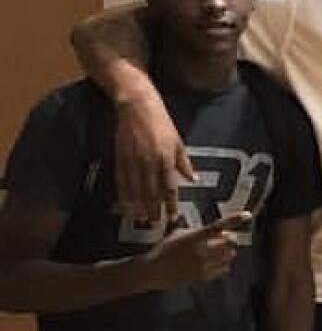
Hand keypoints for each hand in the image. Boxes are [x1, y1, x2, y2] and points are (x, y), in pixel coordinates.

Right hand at [115, 92, 193, 222]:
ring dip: (138, 205)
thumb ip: (184, 163)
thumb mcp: (178, 142)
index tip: (173, 216)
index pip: (169, 187)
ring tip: (140, 218)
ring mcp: (133, 160)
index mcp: (166, 158)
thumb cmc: (162, 123)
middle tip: (155, 223)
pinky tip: (125, 203)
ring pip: (136, 188)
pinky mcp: (120, 156)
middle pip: (152, 191)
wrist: (137, 107)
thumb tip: (193, 179)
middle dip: (154, 209)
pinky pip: (122, 179)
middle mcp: (150, 162)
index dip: (171, 203)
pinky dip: (124, 192)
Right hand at [145, 211, 250, 288]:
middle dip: (231, 238)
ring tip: (221, 250)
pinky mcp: (203, 277)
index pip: (217, 226)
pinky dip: (224, 264)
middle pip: (229, 242)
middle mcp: (200, 251)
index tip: (246, 215)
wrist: (153, 271)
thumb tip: (212, 229)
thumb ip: (195, 231)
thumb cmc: (164, 250)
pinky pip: (224, 269)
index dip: (233, 220)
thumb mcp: (177, 234)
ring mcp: (203, 265)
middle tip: (227, 237)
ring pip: (229, 256)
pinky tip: (217, 262)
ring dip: (229, 251)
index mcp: (193, 237)